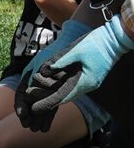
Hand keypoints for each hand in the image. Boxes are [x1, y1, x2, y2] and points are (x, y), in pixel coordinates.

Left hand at [15, 16, 133, 130]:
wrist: (115, 38)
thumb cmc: (96, 42)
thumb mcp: (76, 50)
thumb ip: (60, 61)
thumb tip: (43, 71)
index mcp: (85, 81)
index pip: (62, 96)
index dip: (47, 103)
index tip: (35, 109)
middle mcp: (87, 85)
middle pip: (65, 97)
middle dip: (49, 102)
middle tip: (33, 108)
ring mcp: (89, 82)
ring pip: (68, 92)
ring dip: (55, 97)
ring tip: (39, 101)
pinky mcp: (89, 77)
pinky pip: (73, 86)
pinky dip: (62, 89)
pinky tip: (51, 90)